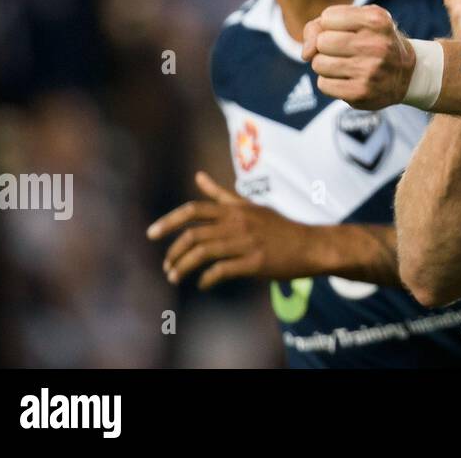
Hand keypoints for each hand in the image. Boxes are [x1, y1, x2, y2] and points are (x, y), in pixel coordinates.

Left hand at [146, 172, 318, 288]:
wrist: (310, 245)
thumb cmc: (278, 227)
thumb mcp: (250, 206)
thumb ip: (221, 195)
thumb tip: (198, 176)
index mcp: (234, 209)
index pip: (194, 210)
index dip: (169, 222)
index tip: (151, 234)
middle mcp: (238, 223)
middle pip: (193, 234)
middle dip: (173, 252)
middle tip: (166, 266)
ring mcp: (247, 243)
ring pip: (203, 254)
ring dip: (183, 268)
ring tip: (175, 278)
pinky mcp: (255, 262)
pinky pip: (222, 271)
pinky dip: (207, 280)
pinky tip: (203, 285)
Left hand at [302, 4, 414, 108]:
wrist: (405, 74)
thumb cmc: (373, 42)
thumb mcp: (356, 21)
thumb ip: (320, 25)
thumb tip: (305, 53)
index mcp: (376, 20)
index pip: (328, 16)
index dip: (332, 25)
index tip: (348, 31)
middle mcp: (376, 44)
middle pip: (322, 42)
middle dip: (326, 46)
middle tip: (344, 51)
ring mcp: (369, 70)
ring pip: (319, 63)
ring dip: (326, 65)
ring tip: (345, 65)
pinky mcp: (361, 93)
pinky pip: (323, 84)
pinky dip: (329, 82)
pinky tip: (346, 80)